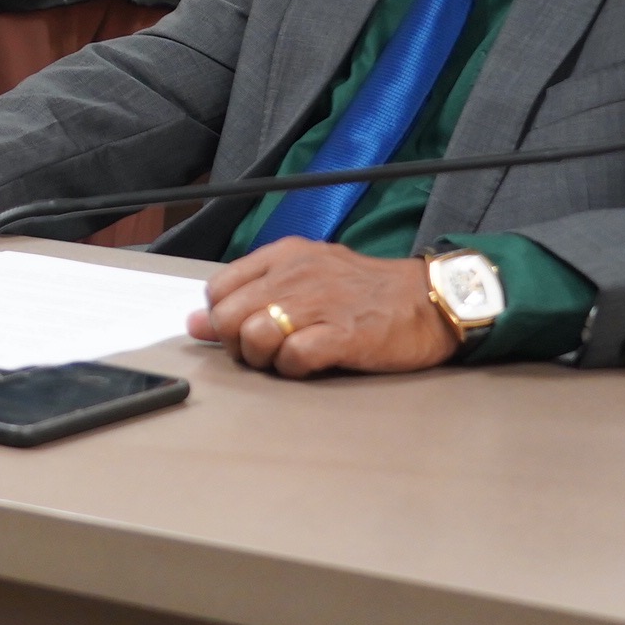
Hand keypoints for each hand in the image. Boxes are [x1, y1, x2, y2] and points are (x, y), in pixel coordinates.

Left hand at [189, 241, 459, 376]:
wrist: (430, 299)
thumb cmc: (365, 291)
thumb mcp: (304, 278)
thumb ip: (249, 294)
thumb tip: (194, 323)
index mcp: (283, 256)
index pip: (217, 289)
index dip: (222, 319)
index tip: (243, 331)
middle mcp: (296, 274)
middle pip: (229, 316)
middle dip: (237, 343)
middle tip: (265, 351)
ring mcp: (321, 303)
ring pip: (255, 335)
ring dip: (264, 358)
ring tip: (289, 358)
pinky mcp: (344, 334)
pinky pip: (294, 356)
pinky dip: (295, 368)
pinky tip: (312, 363)